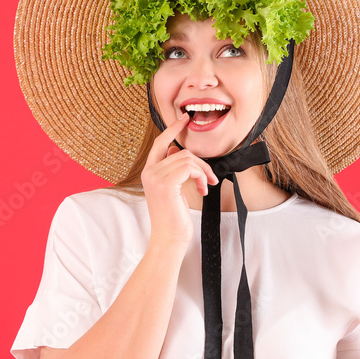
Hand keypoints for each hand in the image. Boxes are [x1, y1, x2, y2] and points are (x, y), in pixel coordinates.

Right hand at [141, 113, 218, 246]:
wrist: (169, 239)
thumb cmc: (173, 219)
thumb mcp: (173, 190)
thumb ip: (173, 169)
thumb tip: (177, 150)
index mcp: (148, 172)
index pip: (160, 143)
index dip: (173, 129)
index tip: (185, 119)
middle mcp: (149, 172)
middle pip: (179, 150)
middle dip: (200, 161)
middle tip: (210, 177)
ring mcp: (155, 177)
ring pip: (187, 158)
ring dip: (203, 171)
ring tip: (206, 186)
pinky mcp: (166, 183)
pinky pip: (190, 167)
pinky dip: (201, 176)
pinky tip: (203, 190)